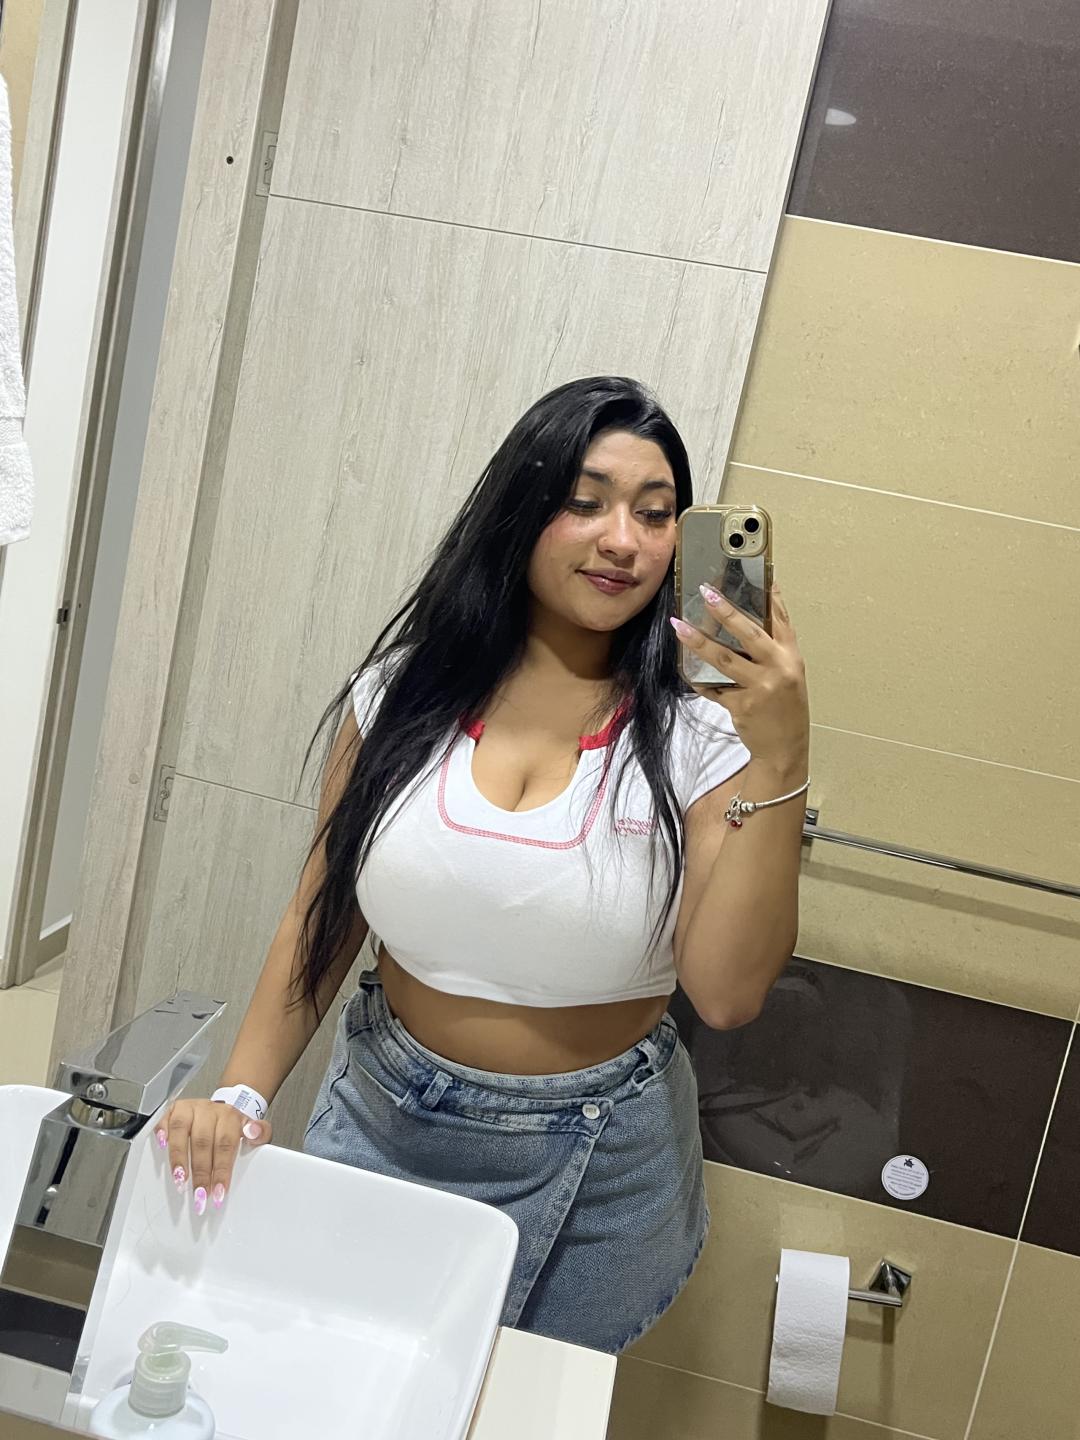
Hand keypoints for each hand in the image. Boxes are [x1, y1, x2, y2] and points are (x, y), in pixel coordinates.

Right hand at [157, 1097, 272, 1213]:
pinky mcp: (174, 1109)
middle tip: (199, 1196)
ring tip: (180, 1180)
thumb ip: (260, 1133)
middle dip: (200, 1172)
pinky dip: (161, 1131)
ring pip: (181, 1129)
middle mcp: (208, 1111)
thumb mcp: (252, 1130)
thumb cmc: (232, 1127)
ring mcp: (190, 1108)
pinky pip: (165, 1117)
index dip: (221, 1170)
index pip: (225, 1144)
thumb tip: (255, 1132)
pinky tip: (161, 1146)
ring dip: (179, 1157)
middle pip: (203, 1141)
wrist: (222, 1108)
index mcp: (229, 1117)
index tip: (218, 1193)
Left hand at [671, 582, 808, 772]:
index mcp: (792, 657)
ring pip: (724, 659)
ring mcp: (760, 688)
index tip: (752, 573)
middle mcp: (779, 669)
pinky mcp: (741, 706)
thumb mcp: (790, 673)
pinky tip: (685, 668)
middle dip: (725, 611)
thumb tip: (748, 619)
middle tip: (705, 592)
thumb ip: (774, 648)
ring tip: (678, 625)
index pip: (780, 619)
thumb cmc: (785, 706)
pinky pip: (713, 687)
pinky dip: (698, 678)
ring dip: (698, 641)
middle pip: (749, 633)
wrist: (785, 748)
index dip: (768, 596)